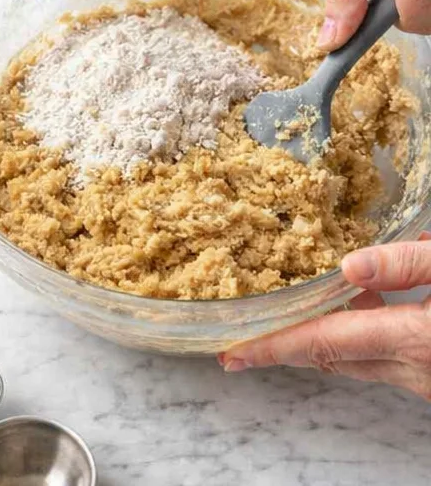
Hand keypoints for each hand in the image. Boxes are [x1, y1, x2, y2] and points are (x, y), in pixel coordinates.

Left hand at [220, 234, 430, 398]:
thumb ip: (408, 263)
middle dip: (283, 344)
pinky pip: (382, 355)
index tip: (232, 352)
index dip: (273, 346)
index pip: (324, 343)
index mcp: (412, 340)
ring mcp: (423, 380)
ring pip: (356, 357)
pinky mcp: (430, 375)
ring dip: (322, 334)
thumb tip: (349, 264)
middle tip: (239, 338)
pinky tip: (359, 296)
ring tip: (286, 307)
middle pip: (331, 356)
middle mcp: (412, 370)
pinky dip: (358, 329)